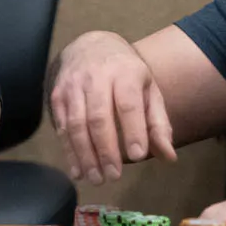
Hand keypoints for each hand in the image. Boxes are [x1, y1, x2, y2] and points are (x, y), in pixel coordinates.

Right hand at [49, 31, 175, 184]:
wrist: (90, 46)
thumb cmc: (125, 74)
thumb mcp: (149, 91)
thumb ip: (158, 124)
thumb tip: (169, 157)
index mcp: (124, 73)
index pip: (128, 104)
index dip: (132, 130)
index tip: (137, 156)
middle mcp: (95, 77)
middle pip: (98, 117)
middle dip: (105, 150)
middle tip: (114, 176)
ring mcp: (72, 86)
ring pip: (76, 124)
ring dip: (85, 155)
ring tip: (96, 179)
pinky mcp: (57, 95)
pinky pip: (61, 126)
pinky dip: (69, 151)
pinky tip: (78, 170)